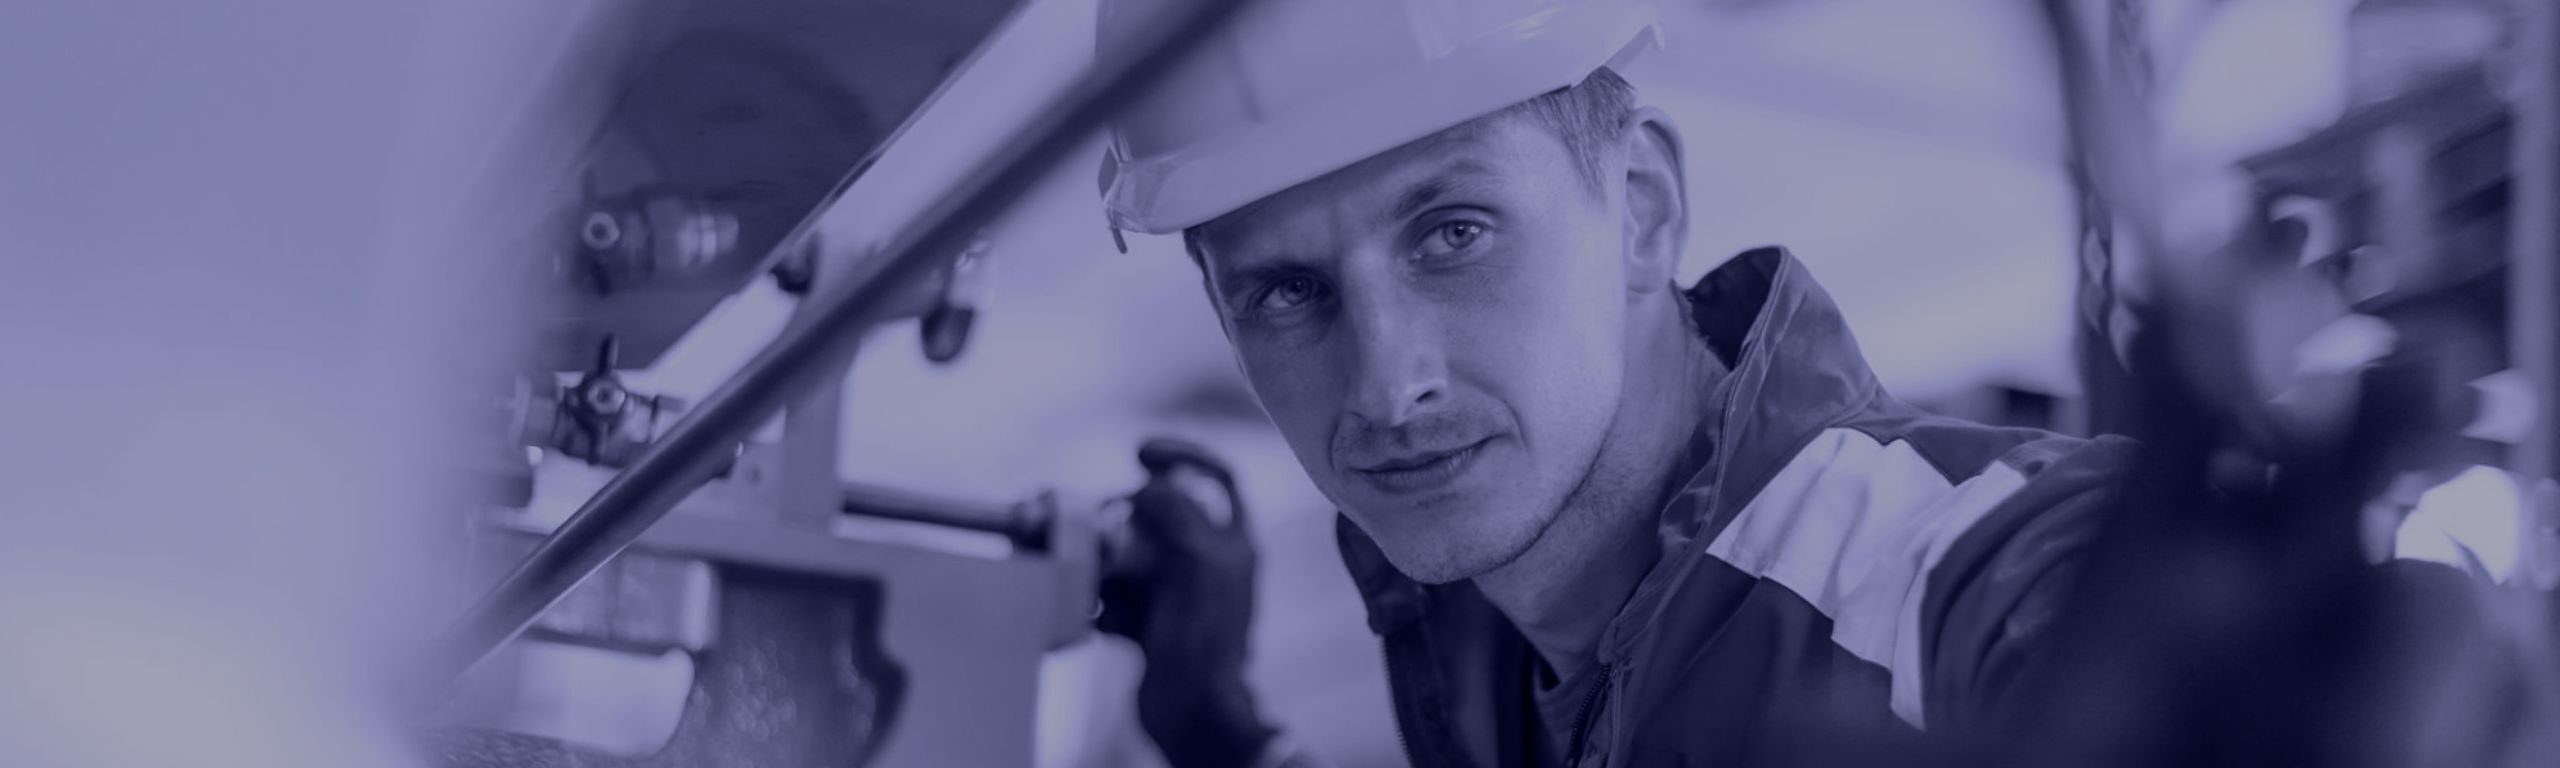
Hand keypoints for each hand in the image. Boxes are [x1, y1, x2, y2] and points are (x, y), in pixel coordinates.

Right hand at [1099, 439, 1276, 767]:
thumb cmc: (1206, 637)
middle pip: (1159, 513)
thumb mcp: (1199, 559)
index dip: (1182, 454)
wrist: (1191, 711)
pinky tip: (1100, 615)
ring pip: (1130, 553)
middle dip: (1125, 518)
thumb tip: (1147, 487)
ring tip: (1099, 580)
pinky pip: (1117, 592)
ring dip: (1107, 562)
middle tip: (1104, 528)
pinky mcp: (1150, 622)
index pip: (1217, 476)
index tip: (1141, 453)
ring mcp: (1178, 591)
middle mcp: (1208, 561)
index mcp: (1234, 540)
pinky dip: (1103, 599)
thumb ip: (1176, 510)